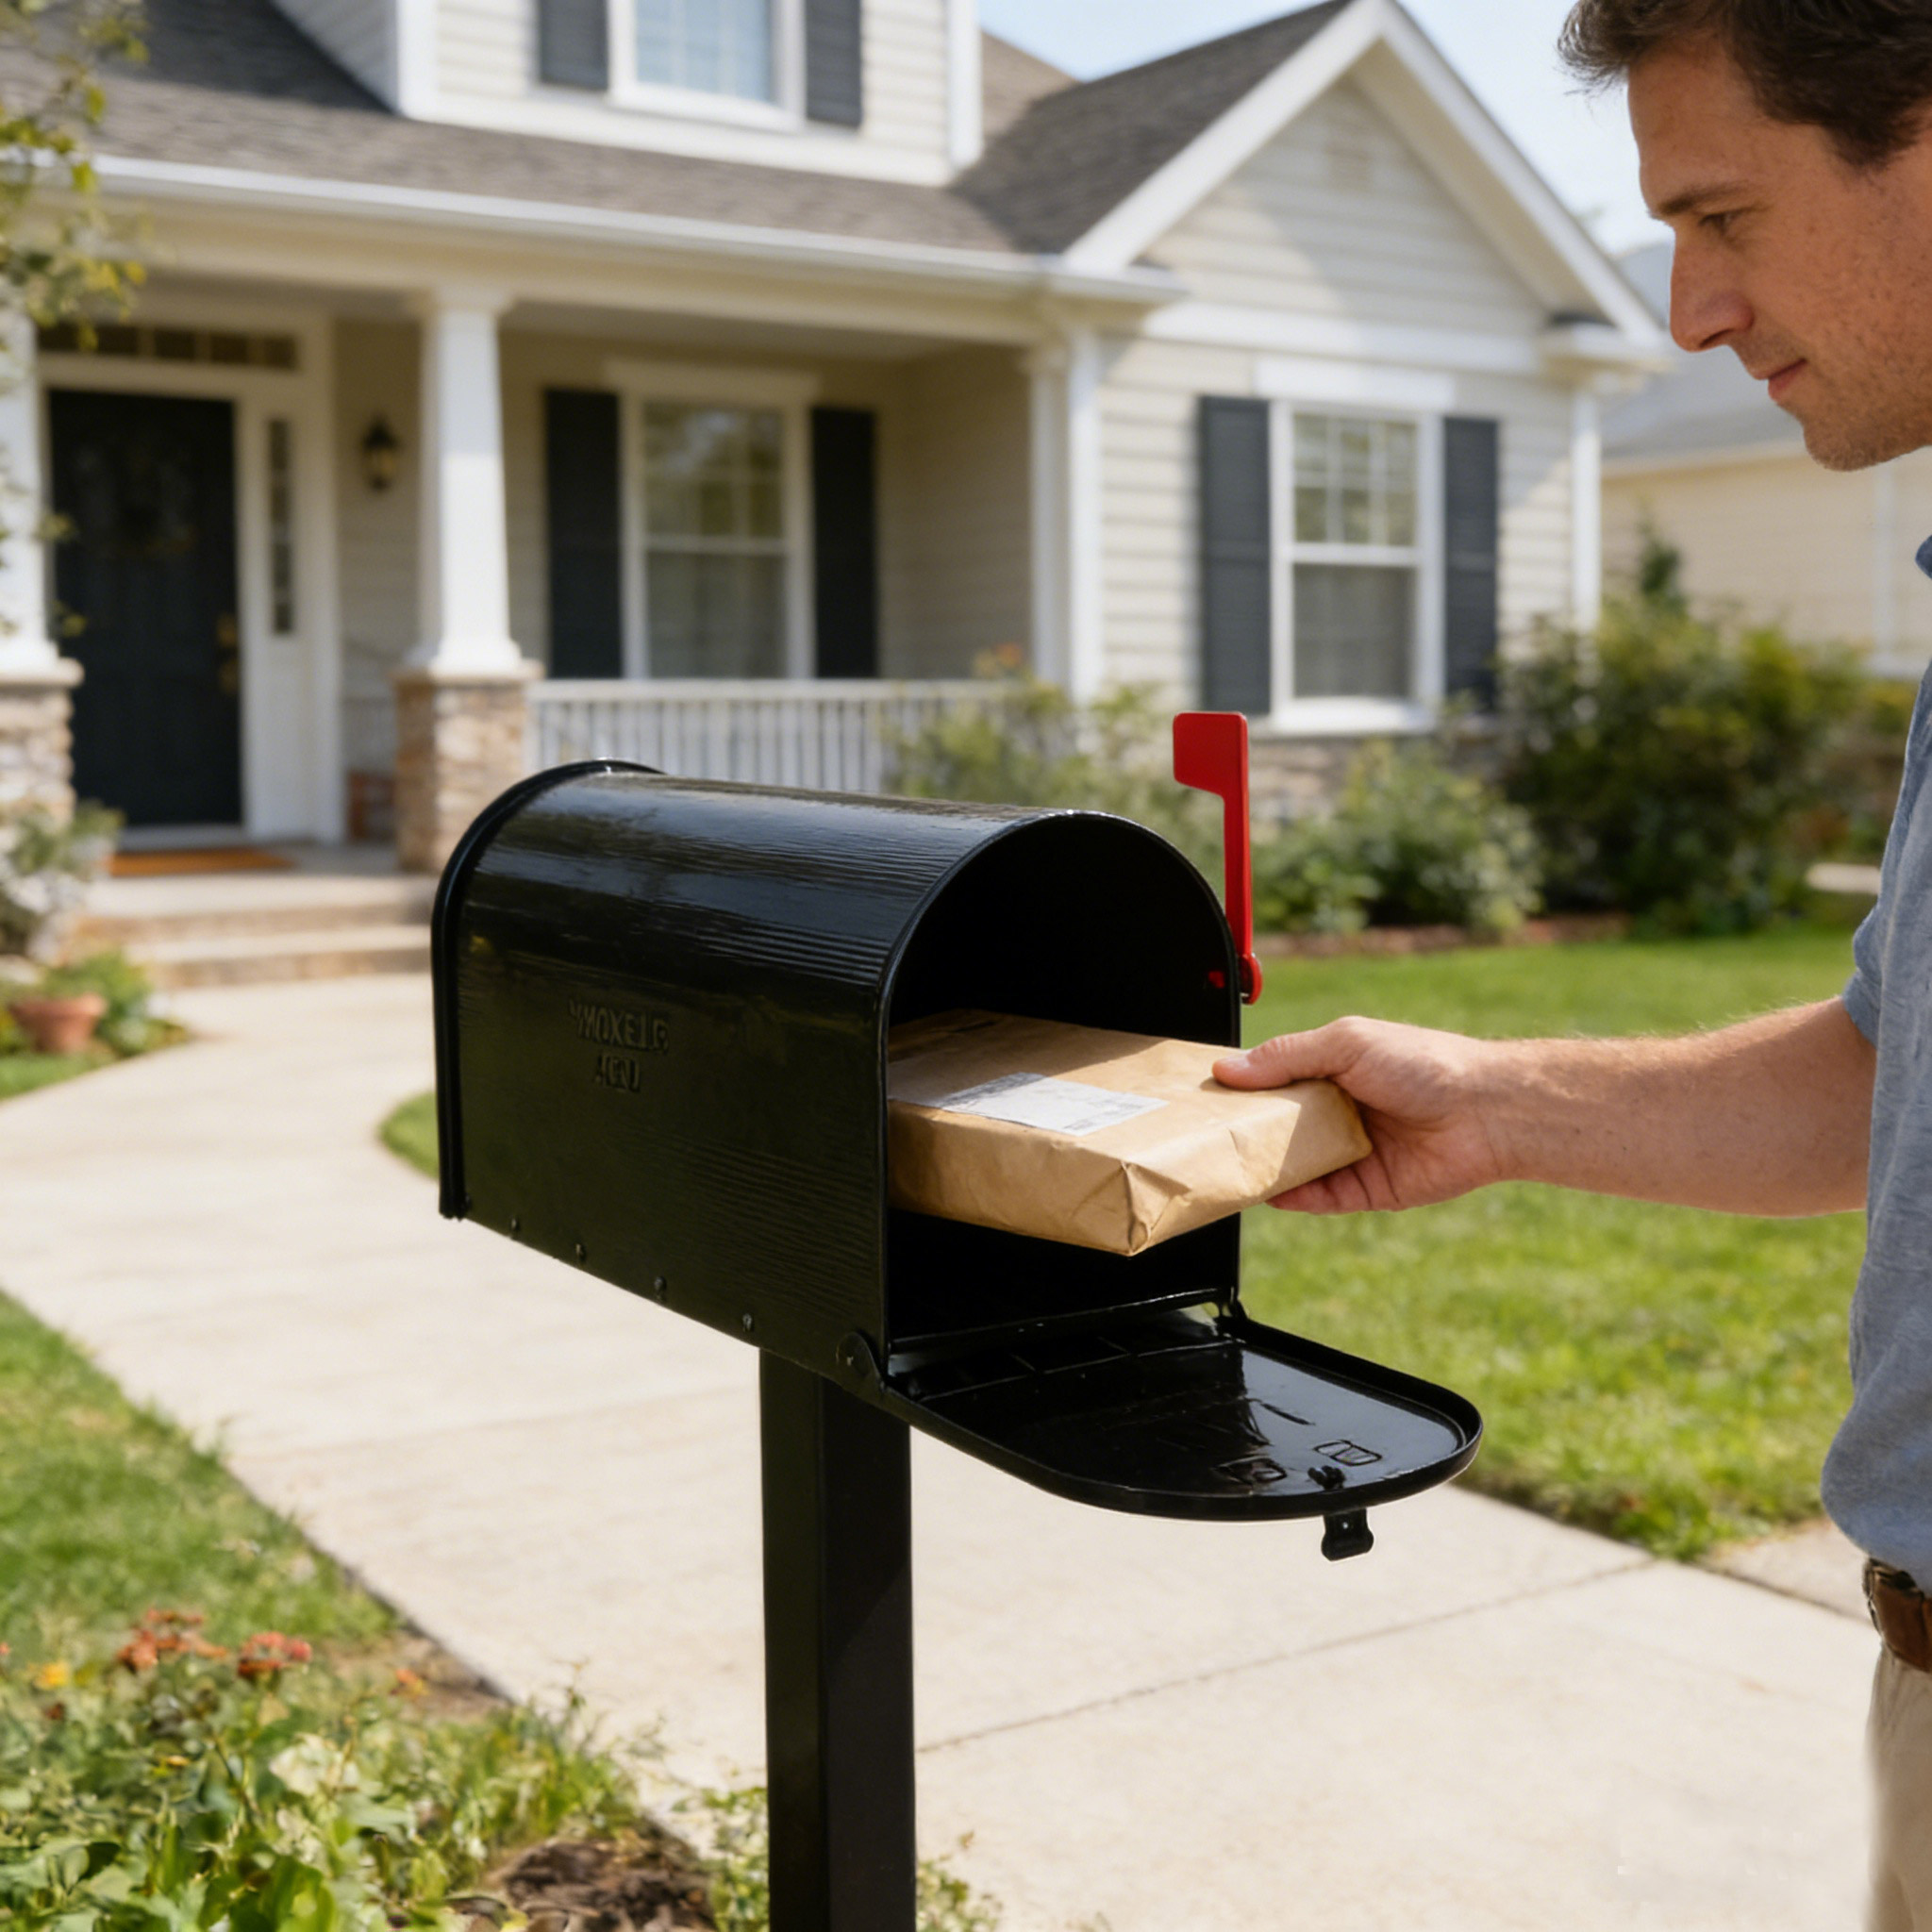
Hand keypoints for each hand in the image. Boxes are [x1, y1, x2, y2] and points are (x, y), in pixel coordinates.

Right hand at [1214, 1018, 1510, 1212]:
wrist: (1486, 1110)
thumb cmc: (1426, 1063)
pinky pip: (1321, 1197)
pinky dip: (1294, 1198)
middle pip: (1279, 1128)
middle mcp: (1339, 1112)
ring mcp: (1351, 1152)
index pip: (1273, 1082)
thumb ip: (1286, 1057)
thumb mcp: (1346, 1043)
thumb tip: (1229, 1068)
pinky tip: (1270, 1193)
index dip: (1241, 1090)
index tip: (1203, 1098)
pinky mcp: (1368, 1189)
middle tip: (1207, 1137)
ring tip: (1229, 1169)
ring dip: (1265, 1168)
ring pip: (1295, 1166)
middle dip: (1247, 1133)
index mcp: (1332, 1070)